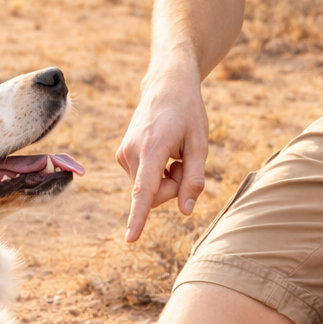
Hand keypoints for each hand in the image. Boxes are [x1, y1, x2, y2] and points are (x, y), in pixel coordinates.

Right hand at [116, 69, 207, 242]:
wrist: (166, 85)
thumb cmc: (188, 112)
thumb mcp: (200, 144)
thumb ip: (194, 179)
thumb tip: (186, 210)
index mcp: (152, 149)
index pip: (144, 191)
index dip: (138, 217)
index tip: (130, 238)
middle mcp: (131, 154)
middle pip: (153, 196)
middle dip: (173, 188)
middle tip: (186, 163)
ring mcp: (124, 155)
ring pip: (148, 190)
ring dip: (167, 179)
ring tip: (175, 153)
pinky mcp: (123, 155)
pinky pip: (143, 180)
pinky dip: (158, 174)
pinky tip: (165, 152)